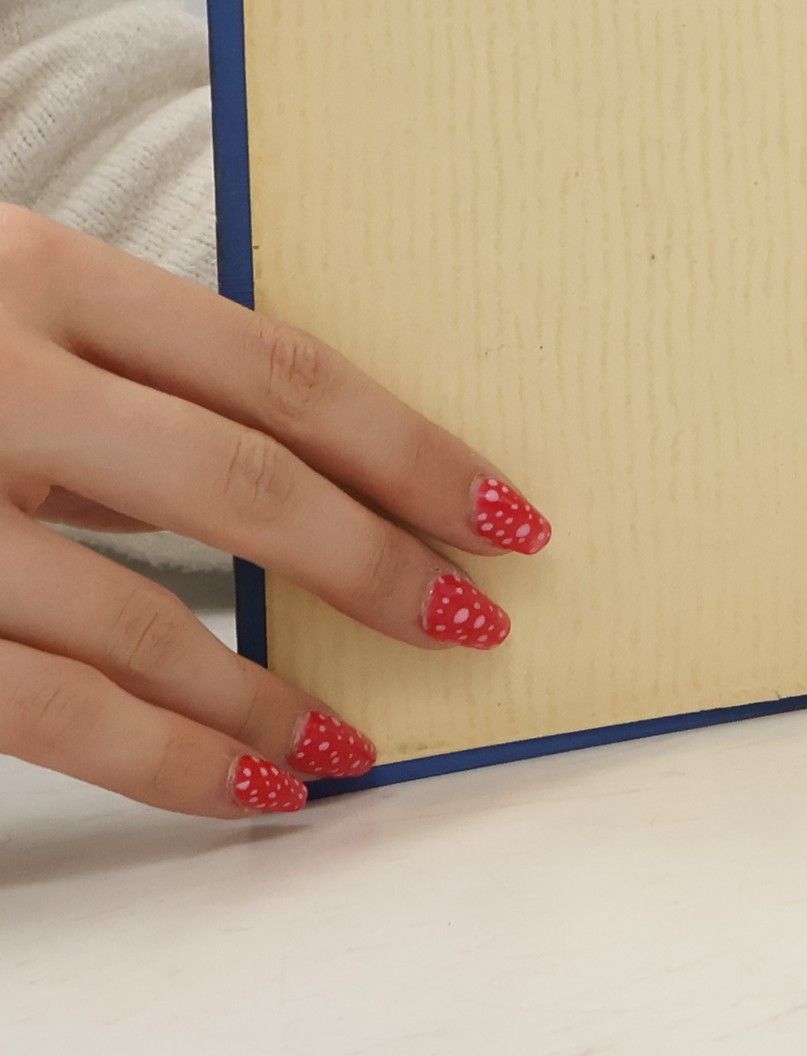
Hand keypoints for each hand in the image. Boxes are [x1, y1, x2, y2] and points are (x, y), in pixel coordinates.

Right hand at [0, 206, 551, 816]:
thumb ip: (125, 375)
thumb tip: (304, 476)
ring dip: (274, 692)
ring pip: (141, 619)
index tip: (508, 510)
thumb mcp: (3, 299)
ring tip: (363, 738)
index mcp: (38, 270)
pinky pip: (43, 706)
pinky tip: (252, 785)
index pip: (281, 370)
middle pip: (243, 485)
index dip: (411, 448)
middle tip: (477, 621)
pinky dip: (166, 757)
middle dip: (378, 566)